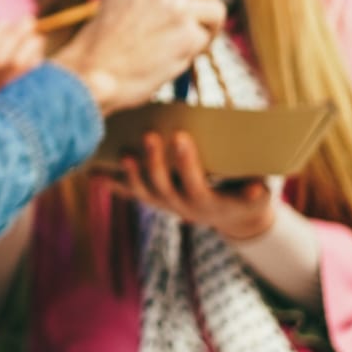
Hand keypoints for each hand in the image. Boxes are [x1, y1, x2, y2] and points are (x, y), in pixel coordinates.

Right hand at [51, 0, 224, 112]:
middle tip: (186, 20)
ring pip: (215, 9)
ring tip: (180, 39)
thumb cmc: (107, 36)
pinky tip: (172, 54)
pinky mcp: (188, 35)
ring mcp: (176, 7)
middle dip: (202, 1)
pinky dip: (196, 49)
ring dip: (205, 26)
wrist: (94, 71)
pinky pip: (207, 37)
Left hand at [107, 131, 275, 240]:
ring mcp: (167, 205)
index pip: (195, 187)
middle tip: (150, 135)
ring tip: (123, 153)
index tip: (182, 138)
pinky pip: (131, 193)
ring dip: (131, 174)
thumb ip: (255, 189)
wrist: (235, 216)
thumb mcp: (258, 192)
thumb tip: (255, 186)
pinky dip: (112, 184)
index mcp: (209, 206)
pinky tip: (93, 173)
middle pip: (164, 189)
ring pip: (144, 193)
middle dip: (155, 163)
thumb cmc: (248, 194)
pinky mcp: (155, 199)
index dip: (187, 164)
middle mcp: (184, 209)